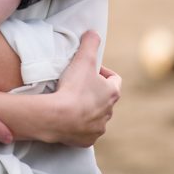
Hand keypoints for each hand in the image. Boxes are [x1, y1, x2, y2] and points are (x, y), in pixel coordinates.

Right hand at [49, 31, 121, 146]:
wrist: (59, 117)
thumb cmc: (74, 87)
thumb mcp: (83, 58)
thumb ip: (90, 43)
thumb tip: (93, 32)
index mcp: (112, 93)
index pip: (114, 80)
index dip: (103, 72)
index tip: (90, 69)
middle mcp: (109, 113)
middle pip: (105, 99)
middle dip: (94, 91)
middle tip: (77, 84)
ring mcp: (98, 128)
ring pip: (96, 116)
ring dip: (87, 109)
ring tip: (71, 101)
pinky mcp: (86, 140)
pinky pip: (85, 132)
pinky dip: (79, 125)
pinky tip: (68, 118)